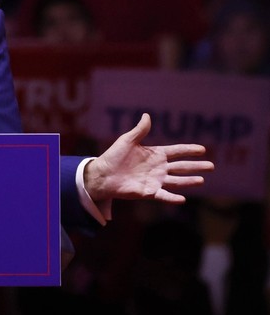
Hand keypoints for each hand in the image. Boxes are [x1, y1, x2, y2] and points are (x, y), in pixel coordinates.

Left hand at [84, 113, 213, 202]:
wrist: (102, 175)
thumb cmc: (113, 157)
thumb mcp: (127, 140)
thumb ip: (139, 130)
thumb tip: (147, 115)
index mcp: (154, 154)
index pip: (176, 151)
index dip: (189, 150)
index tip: (203, 149)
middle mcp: (158, 167)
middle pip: (181, 166)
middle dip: (196, 166)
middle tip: (211, 166)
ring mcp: (155, 180)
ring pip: (177, 181)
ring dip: (189, 181)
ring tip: (202, 180)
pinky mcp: (149, 192)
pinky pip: (164, 195)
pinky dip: (173, 198)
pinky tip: (183, 199)